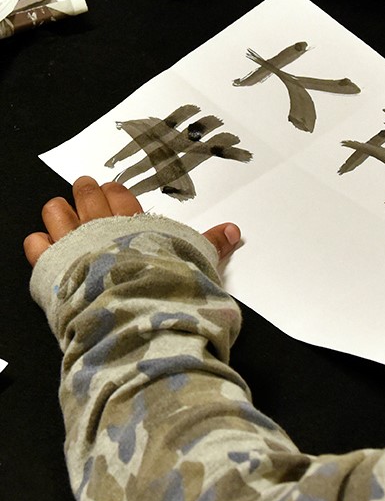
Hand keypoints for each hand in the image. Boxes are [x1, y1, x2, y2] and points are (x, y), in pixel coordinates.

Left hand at [23, 176, 240, 268]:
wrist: (131, 313)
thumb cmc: (163, 288)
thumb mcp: (197, 262)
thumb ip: (212, 244)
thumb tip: (233, 231)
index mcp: (132, 224)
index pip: (121, 196)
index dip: (115, 192)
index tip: (113, 191)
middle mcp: (101, 227)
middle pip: (88, 196)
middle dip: (86, 191)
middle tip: (86, 188)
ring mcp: (73, 244)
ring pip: (56, 212)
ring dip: (58, 211)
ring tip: (61, 210)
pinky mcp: (51, 265)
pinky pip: (35, 243)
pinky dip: (38, 242)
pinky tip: (43, 244)